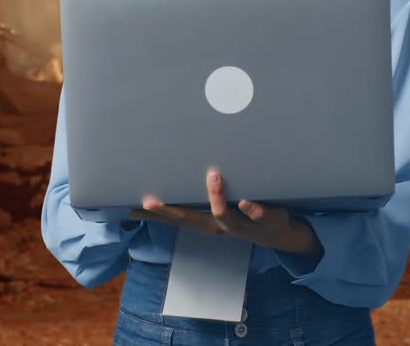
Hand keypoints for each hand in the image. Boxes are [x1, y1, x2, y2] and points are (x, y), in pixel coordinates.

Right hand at [130, 169, 321, 256]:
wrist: (279, 234)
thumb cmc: (241, 214)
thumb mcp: (218, 209)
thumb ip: (197, 199)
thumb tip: (174, 180)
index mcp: (207, 222)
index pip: (176, 218)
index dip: (153, 214)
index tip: (130, 207)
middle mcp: (221, 225)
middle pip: (192, 221)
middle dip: (170, 212)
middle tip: (149, 201)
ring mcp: (244, 225)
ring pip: (226, 217)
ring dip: (216, 198)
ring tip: (211, 176)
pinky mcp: (268, 219)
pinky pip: (260, 215)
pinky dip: (253, 209)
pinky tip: (246, 201)